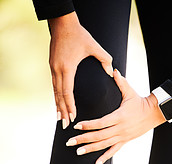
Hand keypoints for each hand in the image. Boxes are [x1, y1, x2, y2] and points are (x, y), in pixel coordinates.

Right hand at [49, 12, 112, 128]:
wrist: (62, 23)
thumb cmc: (79, 34)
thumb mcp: (94, 46)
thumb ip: (105, 59)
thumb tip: (111, 72)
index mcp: (68, 68)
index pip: (68, 92)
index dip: (70, 106)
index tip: (73, 117)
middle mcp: (58, 70)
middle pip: (59, 95)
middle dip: (62, 111)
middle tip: (64, 125)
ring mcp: (53, 68)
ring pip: (55, 92)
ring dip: (57, 106)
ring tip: (59, 119)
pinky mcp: (52, 66)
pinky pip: (54, 85)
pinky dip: (55, 96)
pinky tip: (57, 104)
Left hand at [66, 69, 165, 163]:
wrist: (154, 114)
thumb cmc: (140, 102)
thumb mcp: (130, 92)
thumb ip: (121, 82)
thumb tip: (113, 69)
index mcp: (119, 116)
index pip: (101, 122)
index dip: (88, 125)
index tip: (76, 126)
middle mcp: (120, 129)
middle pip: (99, 136)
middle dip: (83, 139)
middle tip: (69, 142)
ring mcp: (122, 137)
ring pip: (104, 145)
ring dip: (90, 149)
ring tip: (77, 152)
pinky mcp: (125, 141)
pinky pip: (113, 151)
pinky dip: (104, 157)